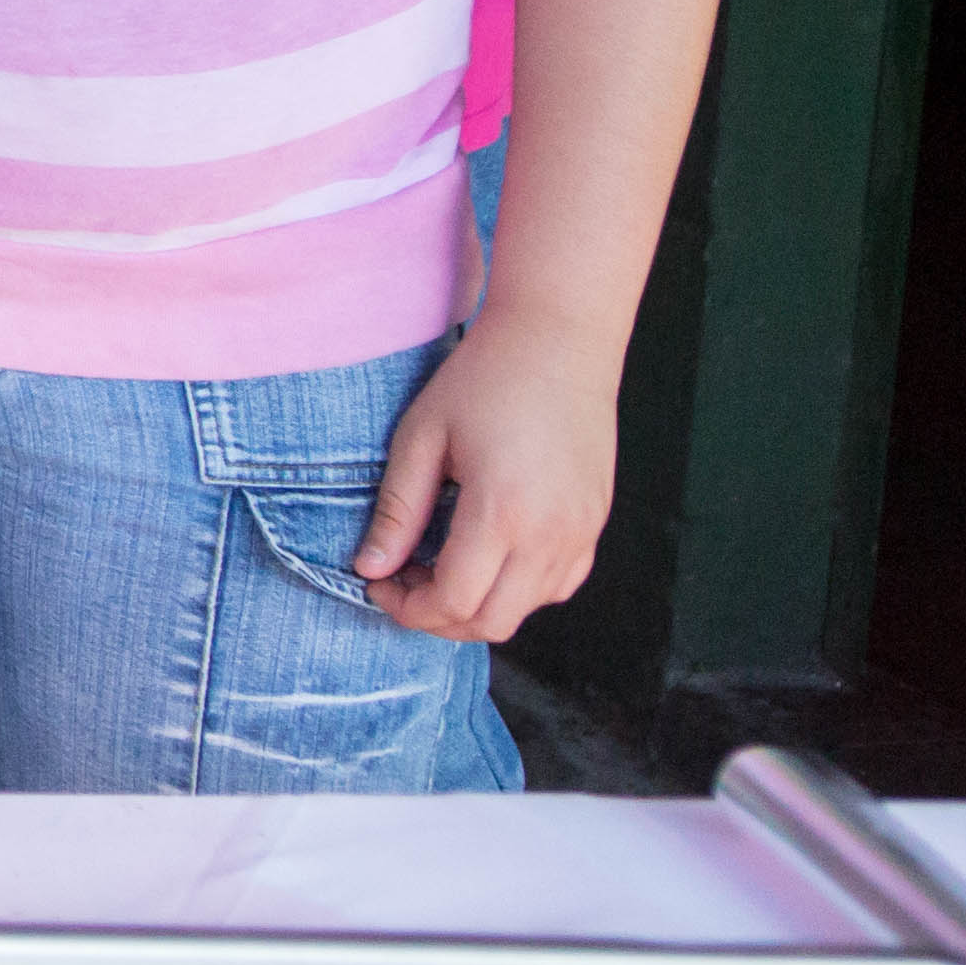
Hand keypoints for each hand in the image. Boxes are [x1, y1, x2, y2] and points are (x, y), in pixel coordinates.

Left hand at [359, 309, 614, 644]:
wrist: (558, 342)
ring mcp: (582, 533)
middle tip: (400, 581)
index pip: (454, 602)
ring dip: (477, 605)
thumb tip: (370, 568)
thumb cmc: (483, 380)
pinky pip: (557, 585)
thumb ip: (397, 510)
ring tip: (435, 565)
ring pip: (527, 610)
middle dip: (437, 617)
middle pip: (492, 622)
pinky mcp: (595, 524)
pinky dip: (516, 589)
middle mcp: (552, 535)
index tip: (376, 583)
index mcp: (503, 513)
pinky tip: (482, 554)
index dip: (407, 608)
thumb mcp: (421, 437)